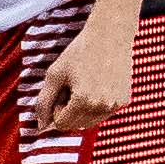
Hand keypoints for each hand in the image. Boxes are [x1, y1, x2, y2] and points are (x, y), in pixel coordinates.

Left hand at [30, 13, 136, 137]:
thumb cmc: (79, 53)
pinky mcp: (124, 100)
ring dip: (83, 110)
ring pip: (90, 122)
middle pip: (76, 125)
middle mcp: (102, 106)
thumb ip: (43, 102)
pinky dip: (96, 105)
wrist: (110, 36)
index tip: (62, 89)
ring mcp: (116, 104)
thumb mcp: (54, 75)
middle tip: (73, 87)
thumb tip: (40, 127)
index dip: (56, 108)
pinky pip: (103, 113)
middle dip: (69, 111)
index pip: (61, 124)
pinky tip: (98, 85)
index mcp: (83, 101)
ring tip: (85, 86)